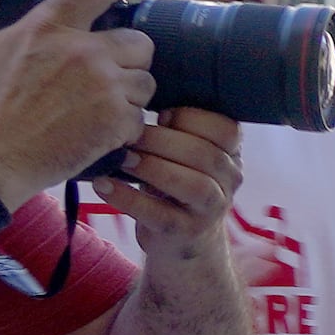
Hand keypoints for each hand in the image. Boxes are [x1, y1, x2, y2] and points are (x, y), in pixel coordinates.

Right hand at [0, 0, 160, 193]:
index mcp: (48, 26)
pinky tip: (103, 129)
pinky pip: (141, 117)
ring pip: (146, 81)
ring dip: (130, 92)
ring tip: (105, 103)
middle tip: (111, 68)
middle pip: (140, 40)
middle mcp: (84, 51)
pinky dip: (126, 126)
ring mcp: (104, 86)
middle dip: (129, 55)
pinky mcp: (116, 120)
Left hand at [102, 106, 242, 253]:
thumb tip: (138, 92)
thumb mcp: (185, 155)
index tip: (161, 115)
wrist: (185, 242)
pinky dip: (128, 198)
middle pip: (206, 155)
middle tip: (129, 134)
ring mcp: (212, 210)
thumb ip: (179, 130)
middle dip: (163, 141)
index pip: (226, 129)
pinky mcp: (186, 233)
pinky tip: (104, 184)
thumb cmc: (176, 184)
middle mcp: (230, 181)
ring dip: (152, 167)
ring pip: (193, 185)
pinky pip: (160, 214)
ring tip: (122, 158)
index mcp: (231, 154)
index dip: (192, 117)